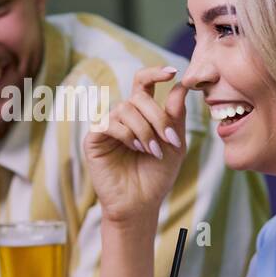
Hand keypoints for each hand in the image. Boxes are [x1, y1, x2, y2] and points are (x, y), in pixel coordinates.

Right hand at [82, 66, 188, 224]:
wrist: (141, 204)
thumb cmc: (157, 176)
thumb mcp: (174, 143)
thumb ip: (176, 115)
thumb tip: (181, 85)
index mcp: (141, 113)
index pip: (143, 83)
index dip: (155, 73)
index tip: (172, 72)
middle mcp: (123, 116)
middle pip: (138, 97)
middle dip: (158, 116)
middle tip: (169, 138)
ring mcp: (107, 126)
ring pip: (125, 109)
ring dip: (145, 129)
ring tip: (152, 150)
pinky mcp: (94, 139)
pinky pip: (110, 123)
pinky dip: (127, 134)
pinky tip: (136, 148)